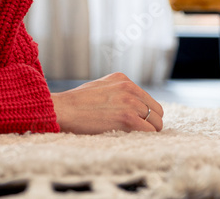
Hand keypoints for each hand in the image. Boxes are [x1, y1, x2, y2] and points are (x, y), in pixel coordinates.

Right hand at [49, 73, 163, 133]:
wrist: (63, 109)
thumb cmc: (76, 103)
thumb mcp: (99, 87)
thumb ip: (116, 91)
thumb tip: (130, 106)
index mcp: (122, 79)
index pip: (148, 99)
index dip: (145, 114)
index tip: (138, 123)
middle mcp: (129, 87)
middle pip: (157, 111)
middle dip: (151, 123)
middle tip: (139, 133)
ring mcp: (129, 102)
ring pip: (156, 123)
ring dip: (149, 132)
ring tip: (134, 138)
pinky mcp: (128, 118)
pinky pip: (149, 132)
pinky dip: (146, 138)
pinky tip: (134, 140)